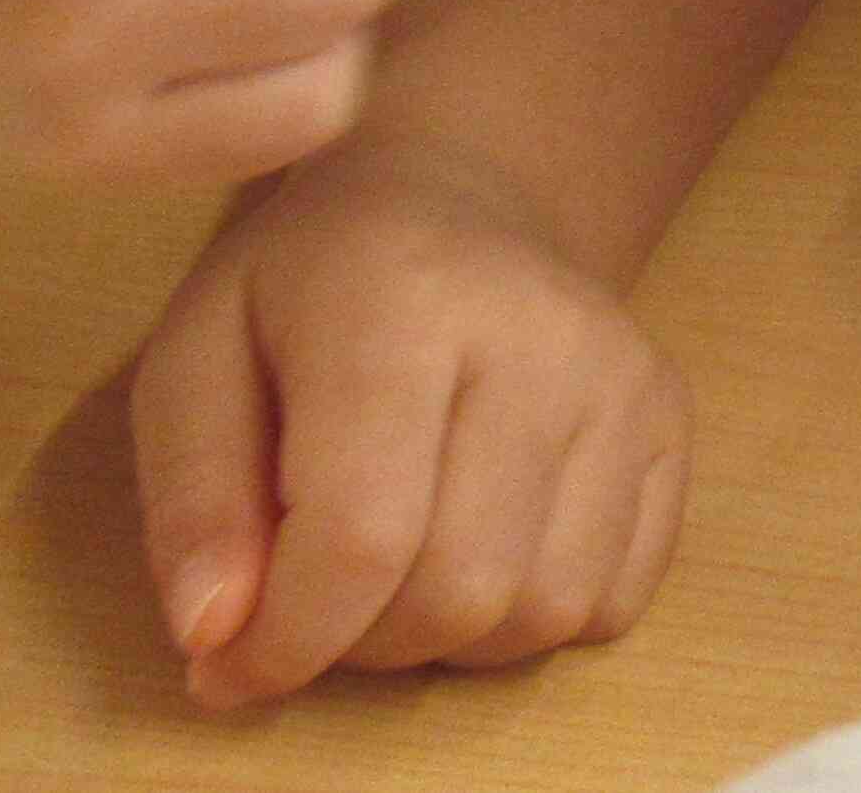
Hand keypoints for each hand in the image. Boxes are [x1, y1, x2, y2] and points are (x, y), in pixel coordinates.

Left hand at [131, 133, 690, 704]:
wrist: (450, 198)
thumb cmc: (301, 290)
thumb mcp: (190, 362)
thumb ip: (191, 502)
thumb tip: (216, 636)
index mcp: (402, 302)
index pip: (362, 538)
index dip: (286, 642)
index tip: (228, 663)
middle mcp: (541, 332)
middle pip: (461, 592)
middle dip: (362, 644)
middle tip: (315, 598)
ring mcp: (623, 373)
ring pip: (544, 611)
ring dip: (450, 639)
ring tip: (397, 570)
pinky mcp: (670, 413)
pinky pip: (617, 598)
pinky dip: (534, 620)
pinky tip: (480, 549)